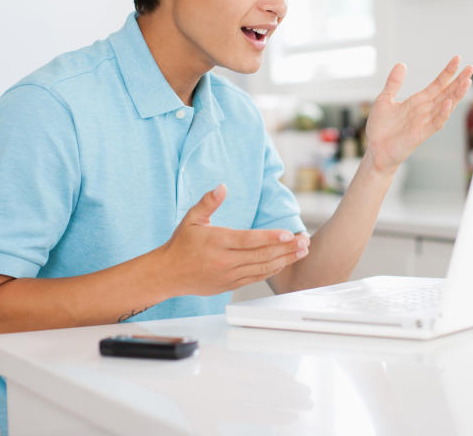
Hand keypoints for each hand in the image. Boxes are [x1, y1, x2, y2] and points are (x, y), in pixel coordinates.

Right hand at [157, 184, 309, 296]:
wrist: (167, 274)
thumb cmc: (180, 244)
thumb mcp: (191, 219)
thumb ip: (208, 202)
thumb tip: (222, 187)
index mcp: (217, 241)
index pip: (249, 240)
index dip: (271, 237)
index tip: (289, 233)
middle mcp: (224, 260)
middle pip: (261, 255)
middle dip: (286, 248)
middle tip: (304, 241)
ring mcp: (228, 275)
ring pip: (262, 268)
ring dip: (285, 259)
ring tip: (301, 251)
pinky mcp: (230, 285)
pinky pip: (256, 278)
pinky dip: (272, 270)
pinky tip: (284, 262)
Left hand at [365, 57, 472, 173]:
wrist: (376, 151)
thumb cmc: (380, 129)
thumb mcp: (384, 100)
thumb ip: (394, 83)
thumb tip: (401, 64)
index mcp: (417, 101)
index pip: (437, 84)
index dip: (447, 72)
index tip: (457, 59)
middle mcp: (424, 110)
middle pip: (446, 93)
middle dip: (459, 80)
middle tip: (471, 68)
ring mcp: (424, 122)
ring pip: (445, 106)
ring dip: (456, 95)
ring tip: (467, 82)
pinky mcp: (420, 134)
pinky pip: (435, 123)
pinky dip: (443, 113)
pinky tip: (449, 103)